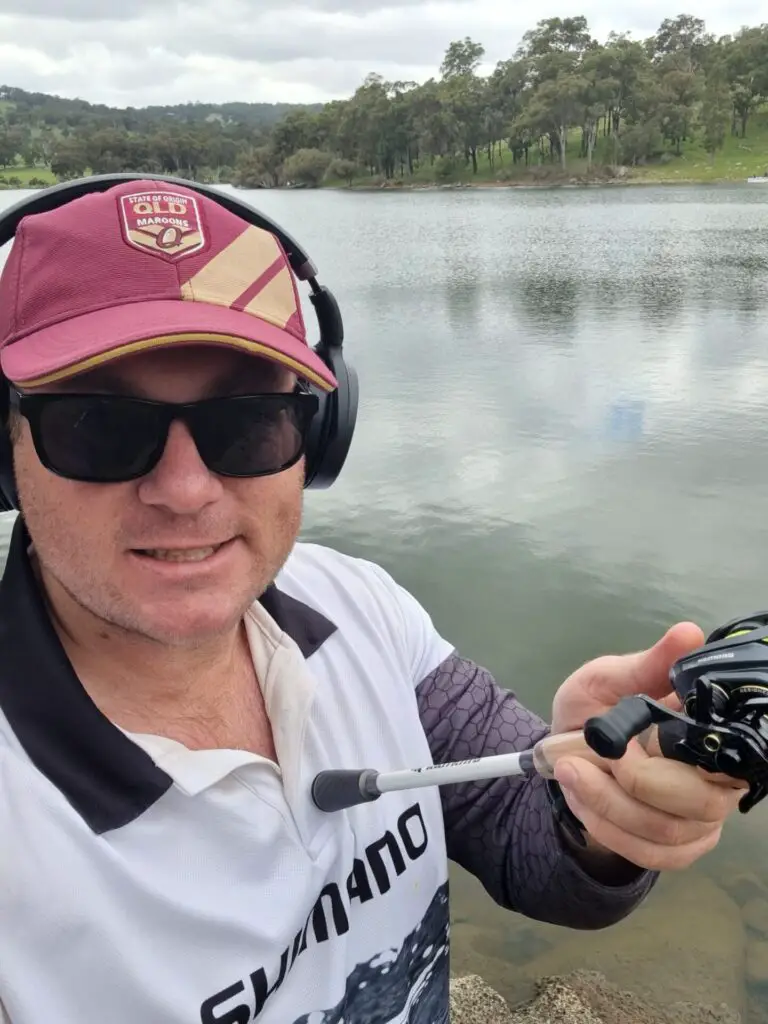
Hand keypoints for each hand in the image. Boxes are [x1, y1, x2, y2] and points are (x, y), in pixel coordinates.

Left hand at [550, 622, 744, 872]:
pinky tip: (582, 800)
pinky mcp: (678, 849)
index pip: (729, 751)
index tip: (634, 742)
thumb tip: (688, 633)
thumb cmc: (596, 711)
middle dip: (635, 782)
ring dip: (608, 804)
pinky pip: (650, 854)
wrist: (568, 755)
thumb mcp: (609, 678)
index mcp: (711, 732)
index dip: (688, 753)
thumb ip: (647, 664)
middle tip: (586, 758)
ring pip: (666, 830)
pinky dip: (608, 828)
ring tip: (569, 771)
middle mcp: (718, 779)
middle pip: (698, 800)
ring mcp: (701, 819)